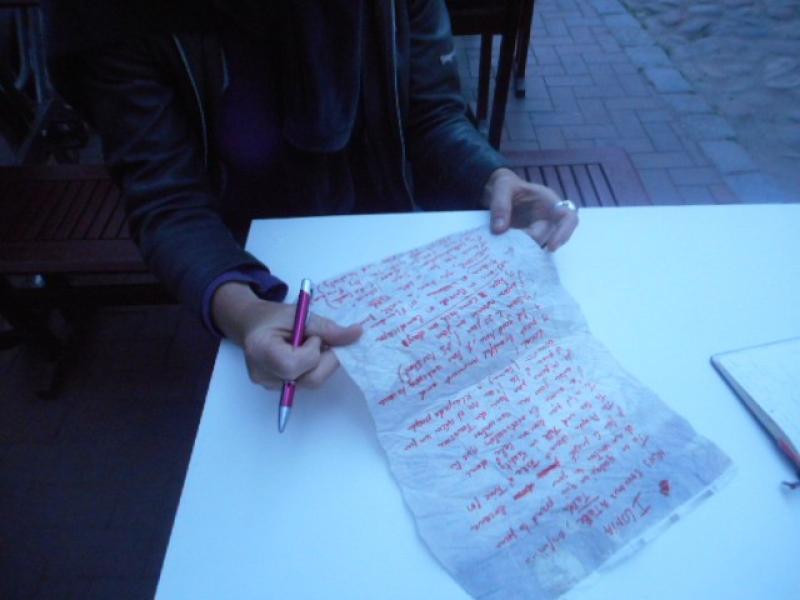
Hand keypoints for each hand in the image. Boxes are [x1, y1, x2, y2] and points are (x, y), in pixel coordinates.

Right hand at [212, 282, 362, 388]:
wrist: (253, 325)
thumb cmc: (273, 317)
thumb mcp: (299, 314)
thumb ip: (327, 328)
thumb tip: (357, 333)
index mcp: (260, 350)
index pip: (294, 365)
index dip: (312, 352)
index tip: (312, 337)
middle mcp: (262, 374)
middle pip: (308, 379)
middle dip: (324, 359)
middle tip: (319, 341)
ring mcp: (270, 385)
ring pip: (311, 382)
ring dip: (320, 363)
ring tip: (310, 346)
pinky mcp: (279, 390)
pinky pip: (306, 383)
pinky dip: (313, 369)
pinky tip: (306, 355)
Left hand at [482, 167, 578, 250]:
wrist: (496, 192)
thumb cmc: (506, 185)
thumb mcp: (502, 186)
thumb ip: (500, 204)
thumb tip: (499, 230)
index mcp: (549, 202)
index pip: (568, 218)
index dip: (564, 233)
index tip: (551, 247)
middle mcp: (547, 218)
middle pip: (548, 237)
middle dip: (530, 243)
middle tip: (510, 244)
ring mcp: (537, 230)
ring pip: (536, 246)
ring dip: (522, 249)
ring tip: (505, 247)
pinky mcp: (526, 240)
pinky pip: (525, 249)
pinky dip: (515, 252)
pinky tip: (503, 251)